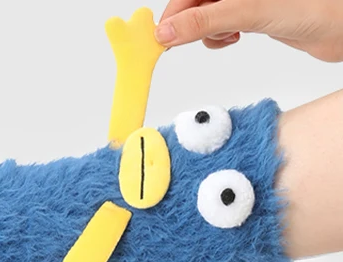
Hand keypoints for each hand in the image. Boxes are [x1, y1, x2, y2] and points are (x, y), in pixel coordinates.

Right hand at [155, 0, 342, 61]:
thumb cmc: (314, 7)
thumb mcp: (250, 12)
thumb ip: (206, 21)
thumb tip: (169, 31)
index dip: (174, 11)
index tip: (161, 36)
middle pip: (196, 2)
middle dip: (188, 22)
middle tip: (180, 43)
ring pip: (207, 14)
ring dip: (206, 31)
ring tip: (225, 37)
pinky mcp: (254, 10)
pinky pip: (222, 22)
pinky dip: (220, 35)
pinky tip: (234, 38)